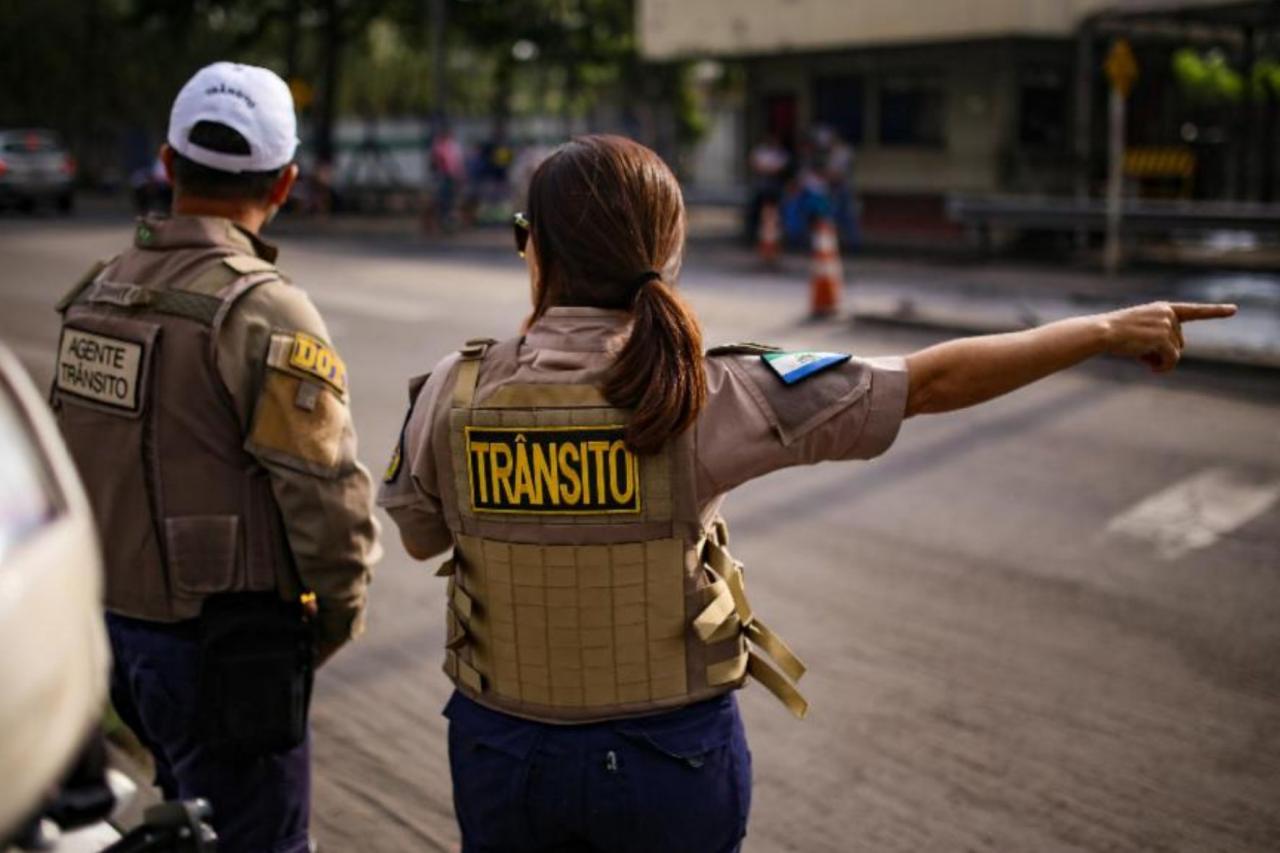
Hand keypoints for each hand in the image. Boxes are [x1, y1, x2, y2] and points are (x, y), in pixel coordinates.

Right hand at [1102, 301, 1236, 371]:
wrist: (1103, 332)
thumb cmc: (1116, 334)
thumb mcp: (1140, 332)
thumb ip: (1159, 340)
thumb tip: (1170, 361)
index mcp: (1163, 308)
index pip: (1193, 310)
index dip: (1215, 311)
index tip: (1234, 310)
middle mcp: (1168, 314)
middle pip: (1180, 341)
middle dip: (1165, 353)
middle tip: (1143, 357)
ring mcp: (1167, 325)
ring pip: (1176, 352)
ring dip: (1162, 361)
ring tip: (1142, 360)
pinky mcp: (1163, 337)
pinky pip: (1172, 359)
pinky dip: (1163, 367)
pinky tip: (1150, 369)